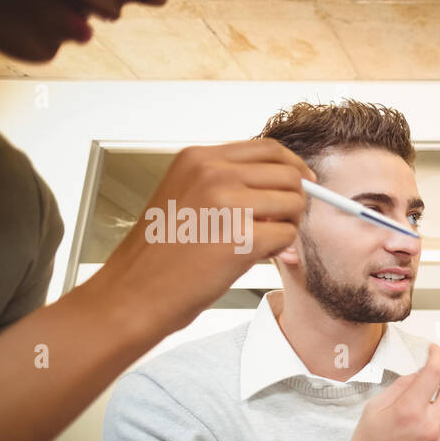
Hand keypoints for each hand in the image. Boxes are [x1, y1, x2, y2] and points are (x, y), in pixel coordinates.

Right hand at [92, 139, 315, 334]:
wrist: (135, 291)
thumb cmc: (160, 253)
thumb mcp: (187, 197)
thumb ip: (230, 186)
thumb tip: (287, 187)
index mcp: (198, 158)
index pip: (267, 149)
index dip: (293, 167)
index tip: (304, 183)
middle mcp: (212, 172)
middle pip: (288, 175)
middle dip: (293, 202)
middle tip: (279, 225)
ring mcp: (227, 202)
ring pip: (294, 203)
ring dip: (287, 227)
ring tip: (259, 244)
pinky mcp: (241, 236)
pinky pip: (287, 236)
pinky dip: (279, 250)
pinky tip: (250, 258)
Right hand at [343, 343, 439, 440]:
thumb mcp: (374, 408)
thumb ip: (401, 386)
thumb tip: (420, 373)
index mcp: (409, 412)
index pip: (434, 373)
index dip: (437, 356)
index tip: (434, 349)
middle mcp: (430, 427)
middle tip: (437, 369)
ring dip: (436, 403)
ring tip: (413, 415)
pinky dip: (435, 422)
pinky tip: (415, 434)